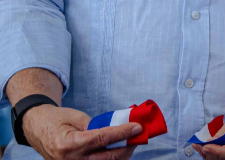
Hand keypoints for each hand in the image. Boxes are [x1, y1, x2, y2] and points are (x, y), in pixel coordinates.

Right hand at [22, 104, 139, 159]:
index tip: (137, 127)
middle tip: (138, 135)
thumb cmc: (56, 120)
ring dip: (121, 154)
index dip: (122, 133)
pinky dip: (112, 158)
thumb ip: (97, 125)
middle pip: (108, 157)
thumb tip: (120, 129)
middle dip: (127, 146)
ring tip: (130, 141)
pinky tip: (119, 149)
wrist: (37, 130)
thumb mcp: (77, 118)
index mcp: (69, 143)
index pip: (102, 139)